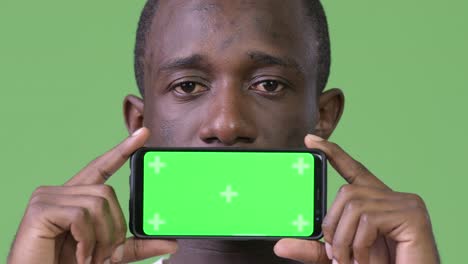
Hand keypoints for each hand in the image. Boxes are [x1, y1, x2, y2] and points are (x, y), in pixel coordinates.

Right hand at [8, 127, 177, 263]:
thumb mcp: (109, 253)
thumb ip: (136, 245)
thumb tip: (172, 243)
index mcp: (75, 197)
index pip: (102, 166)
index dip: (123, 149)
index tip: (144, 133)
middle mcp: (59, 191)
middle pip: (107, 192)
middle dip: (114, 227)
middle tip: (106, 254)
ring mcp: (47, 197)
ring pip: (98, 203)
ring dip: (102, 237)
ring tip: (90, 257)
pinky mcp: (41, 209)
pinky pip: (81, 215)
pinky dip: (87, 240)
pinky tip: (79, 255)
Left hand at [274, 135, 438, 263]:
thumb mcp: (339, 256)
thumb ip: (314, 249)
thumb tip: (279, 245)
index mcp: (377, 203)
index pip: (353, 170)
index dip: (333, 153)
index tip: (310, 139)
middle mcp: (393, 198)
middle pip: (346, 192)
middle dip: (333, 226)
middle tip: (337, 255)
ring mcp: (406, 204)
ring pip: (354, 205)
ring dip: (344, 240)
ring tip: (350, 261)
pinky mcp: (413, 215)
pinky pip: (369, 219)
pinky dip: (359, 245)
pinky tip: (365, 260)